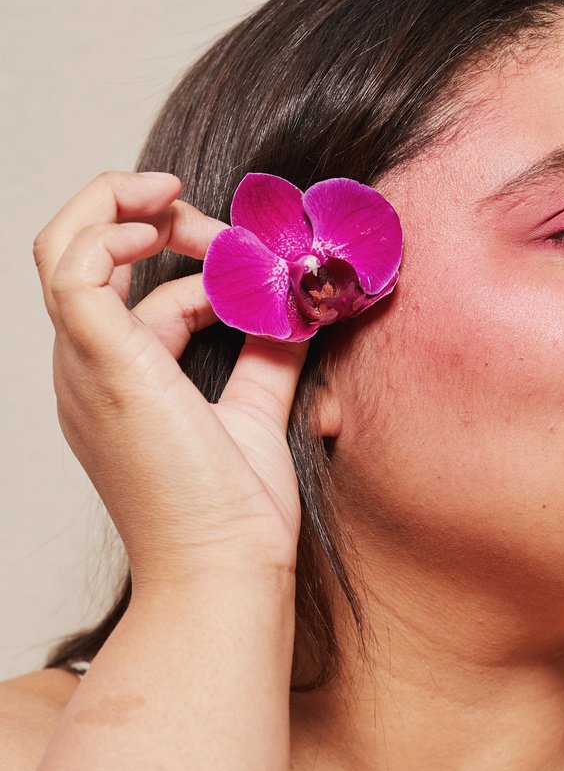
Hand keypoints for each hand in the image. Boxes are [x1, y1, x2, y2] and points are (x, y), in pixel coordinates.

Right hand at [33, 170, 309, 592]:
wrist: (226, 570)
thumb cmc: (235, 514)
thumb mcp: (256, 413)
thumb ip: (269, 358)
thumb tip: (296, 306)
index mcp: (117, 384)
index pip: (127, 291)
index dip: (186, 257)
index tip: (248, 259)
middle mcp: (88, 371)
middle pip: (81, 255)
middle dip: (148, 217)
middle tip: (216, 223)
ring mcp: (85, 368)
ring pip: (60, 248)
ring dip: (122, 207)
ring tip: (183, 200)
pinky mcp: (101, 363)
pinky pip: (73, 267)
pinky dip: (112, 228)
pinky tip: (168, 227)